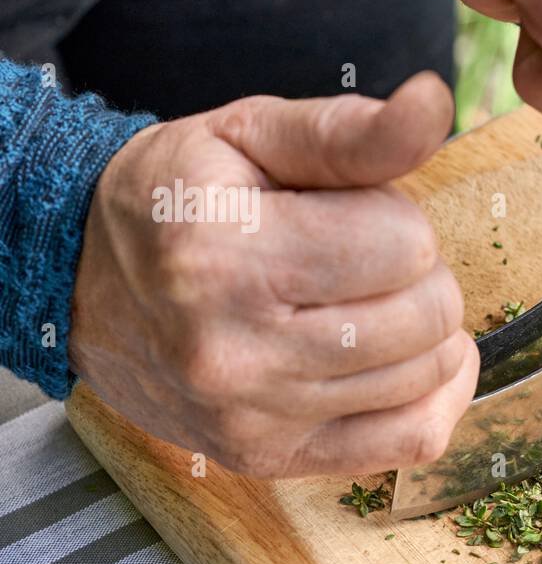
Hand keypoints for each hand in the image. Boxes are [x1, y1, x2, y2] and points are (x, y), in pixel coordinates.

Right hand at [69, 73, 478, 477]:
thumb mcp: (249, 135)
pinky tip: (405, 359)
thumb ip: (350, 129)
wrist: (83, 285)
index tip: (349, 214)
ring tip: (364, 303)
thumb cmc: (179, 199)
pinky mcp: (271, 459)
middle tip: (360, 260)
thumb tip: (434, 103)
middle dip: (416, 273)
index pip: (406, 244)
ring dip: (423, 331)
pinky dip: (437, 395)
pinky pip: (414, 440)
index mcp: (224, 256)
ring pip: (430, 373)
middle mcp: (234, 352)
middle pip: (427, 314)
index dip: (395, 216)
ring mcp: (254, 418)